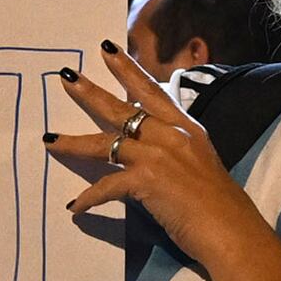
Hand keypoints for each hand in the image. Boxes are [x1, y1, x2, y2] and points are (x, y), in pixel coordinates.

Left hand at [45, 46, 245, 252]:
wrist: (230, 230)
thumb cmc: (219, 204)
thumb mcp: (200, 162)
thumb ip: (176, 149)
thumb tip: (153, 150)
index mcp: (186, 127)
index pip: (152, 90)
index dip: (128, 70)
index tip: (108, 51)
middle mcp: (170, 135)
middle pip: (123, 108)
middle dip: (90, 92)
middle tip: (65, 76)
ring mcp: (158, 156)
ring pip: (106, 142)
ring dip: (74, 142)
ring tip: (50, 139)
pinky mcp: (147, 181)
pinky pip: (107, 186)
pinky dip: (90, 199)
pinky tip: (76, 208)